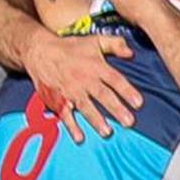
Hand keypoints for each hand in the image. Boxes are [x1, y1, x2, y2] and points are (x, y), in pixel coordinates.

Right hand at [23, 29, 144, 143]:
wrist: (40, 51)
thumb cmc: (71, 47)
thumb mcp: (94, 41)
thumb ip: (115, 44)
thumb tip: (131, 53)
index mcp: (96, 66)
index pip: (115, 79)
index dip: (127, 91)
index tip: (139, 103)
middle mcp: (84, 80)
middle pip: (103, 95)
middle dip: (116, 109)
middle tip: (129, 122)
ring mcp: (71, 91)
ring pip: (85, 107)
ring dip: (96, 120)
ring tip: (107, 132)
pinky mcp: (58, 99)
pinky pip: (65, 114)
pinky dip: (72, 126)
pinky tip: (80, 138)